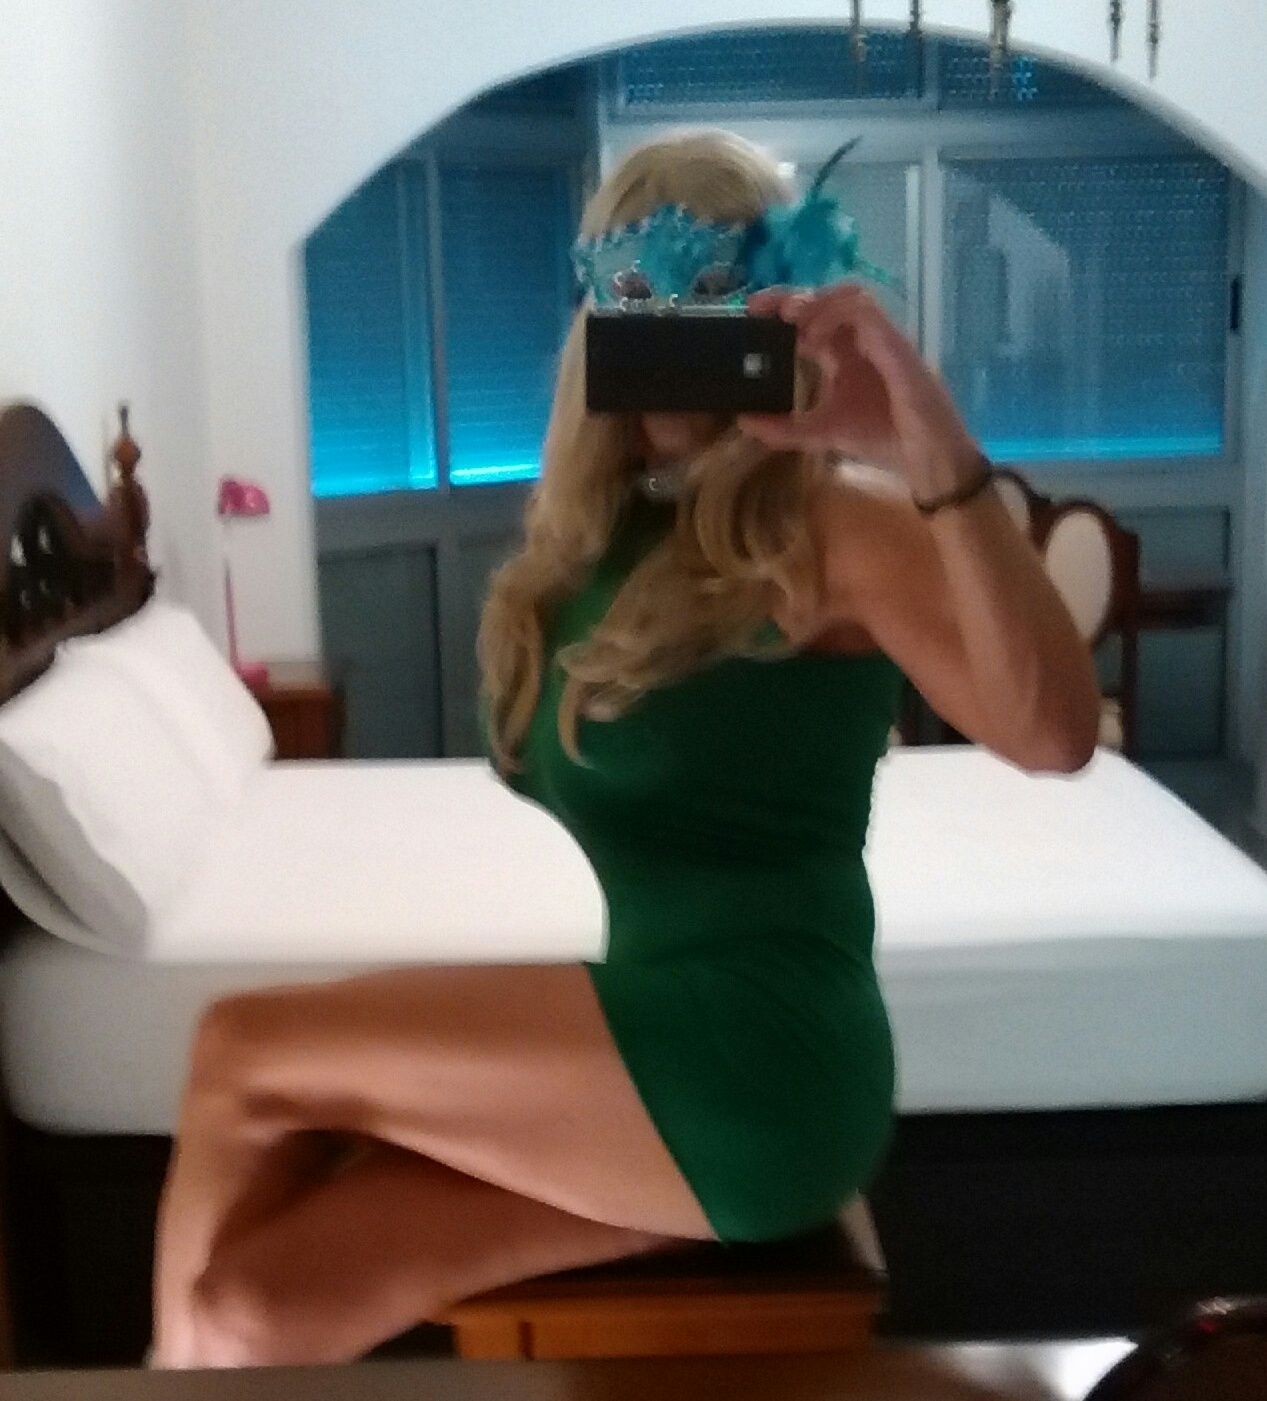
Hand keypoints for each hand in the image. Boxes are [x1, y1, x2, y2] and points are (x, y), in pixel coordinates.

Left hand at [738, 284, 982, 495]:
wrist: (924, 457)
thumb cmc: (881, 439)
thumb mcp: (820, 433)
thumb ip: (783, 428)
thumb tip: (742, 421)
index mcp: (843, 355)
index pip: (810, 318)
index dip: (781, 310)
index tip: (751, 313)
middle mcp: (860, 340)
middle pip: (825, 297)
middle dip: (790, 294)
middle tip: (759, 304)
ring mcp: (879, 338)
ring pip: (848, 294)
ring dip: (815, 299)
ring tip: (789, 318)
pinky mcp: (895, 344)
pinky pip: (867, 311)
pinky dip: (837, 315)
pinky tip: (814, 336)